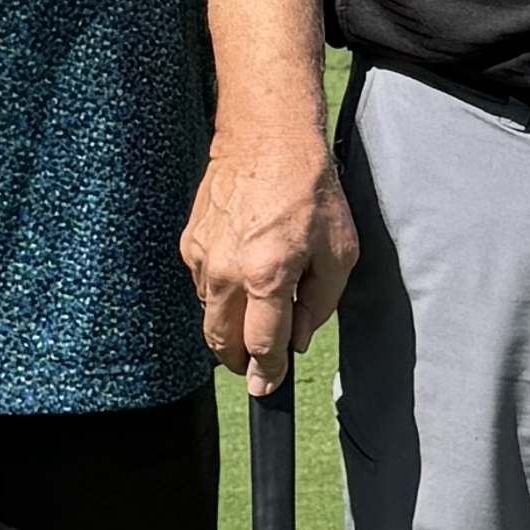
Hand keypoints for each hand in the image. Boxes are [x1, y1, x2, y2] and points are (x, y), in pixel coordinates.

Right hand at [183, 130, 358, 387]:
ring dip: (229, 325)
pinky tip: (242, 275)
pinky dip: (220, 293)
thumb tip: (299, 338)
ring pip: (210, 315)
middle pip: (222, 342)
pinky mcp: (190, 242)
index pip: (262, 346)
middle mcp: (228, 272)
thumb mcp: (339, 251)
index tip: (266, 389)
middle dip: (239, 361)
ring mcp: (203, 257)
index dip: (266, 374)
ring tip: (256, 310)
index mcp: (267, 276)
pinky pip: (203, 285)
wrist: (267, 139)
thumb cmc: (309, 190)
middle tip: (256, 365)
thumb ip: (320, 304)